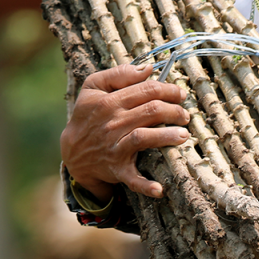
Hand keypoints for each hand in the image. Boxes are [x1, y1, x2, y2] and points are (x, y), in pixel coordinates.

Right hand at [59, 63, 190, 200]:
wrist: (73, 150)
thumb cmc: (88, 115)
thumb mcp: (93, 87)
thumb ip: (119, 74)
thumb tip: (147, 68)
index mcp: (109, 101)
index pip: (146, 90)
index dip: (168, 90)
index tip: (180, 94)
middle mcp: (113, 122)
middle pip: (151, 111)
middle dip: (174, 110)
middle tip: (185, 115)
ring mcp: (115, 146)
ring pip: (144, 137)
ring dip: (167, 136)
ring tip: (184, 135)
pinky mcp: (117, 168)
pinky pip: (132, 178)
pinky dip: (145, 185)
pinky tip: (160, 189)